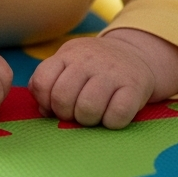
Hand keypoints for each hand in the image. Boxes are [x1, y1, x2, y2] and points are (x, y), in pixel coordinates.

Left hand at [28, 28, 177, 129]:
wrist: (136, 54)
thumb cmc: (94, 68)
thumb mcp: (68, 65)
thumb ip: (50, 83)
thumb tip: (44, 110)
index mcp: (68, 54)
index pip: (41, 81)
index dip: (45, 101)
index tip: (55, 105)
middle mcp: (88, 59)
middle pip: (62, 97)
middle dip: (66, 114)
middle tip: (76, 112)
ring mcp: (112, 71)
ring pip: (87, 108)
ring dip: (88, 120)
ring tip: (94, 114)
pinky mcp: (134, 86)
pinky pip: (116, 115)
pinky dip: (111, 122)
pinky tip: (112, 115)